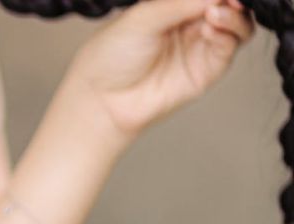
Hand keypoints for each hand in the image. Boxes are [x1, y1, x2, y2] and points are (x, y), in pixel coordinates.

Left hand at [63, 0, 254, 139]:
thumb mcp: (142, 18)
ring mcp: (199, 46)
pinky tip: (211, 29)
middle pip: (227, 5)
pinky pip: (228, 48)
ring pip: (236, 24)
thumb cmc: (110, 57)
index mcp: (171, 7)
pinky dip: (227, 34)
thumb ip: (180, 2)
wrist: (103, 99)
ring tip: (216, 12)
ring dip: (233, 15)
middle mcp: (188, 24)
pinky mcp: (206, 70)